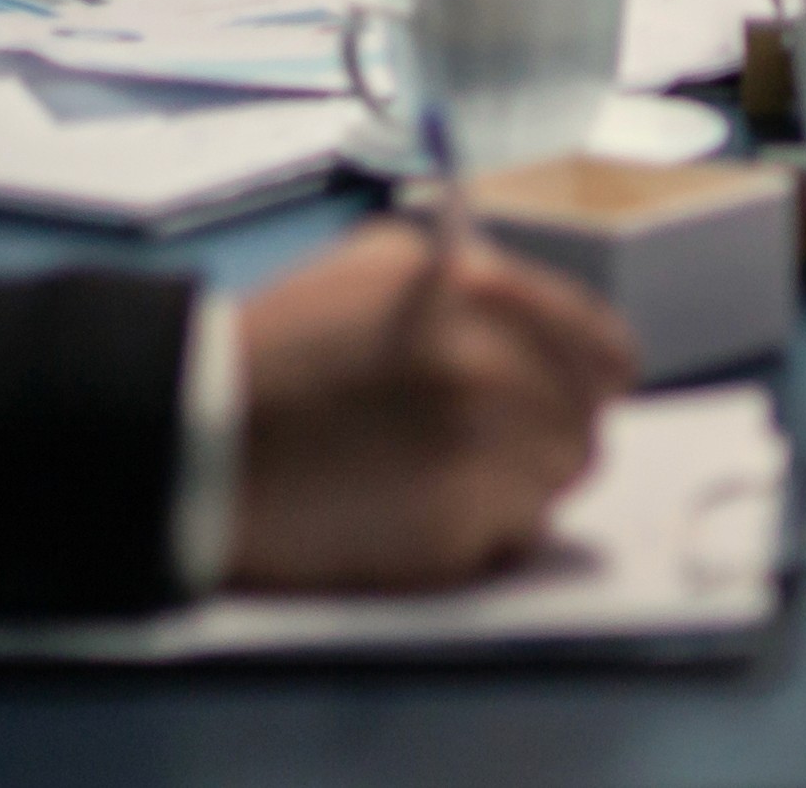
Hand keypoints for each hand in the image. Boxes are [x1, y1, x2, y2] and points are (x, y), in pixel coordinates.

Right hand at [226, 222, 637, 590]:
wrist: (198, 433)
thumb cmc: (280, 347)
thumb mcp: (379, 264)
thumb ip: (475, 279)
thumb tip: (542, 320)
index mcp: (486, 296)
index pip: (607, 353)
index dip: (590, 379)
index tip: (574, 395)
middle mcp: (496, 371)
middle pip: (584, 432)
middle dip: (542, 440)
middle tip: (480, 446)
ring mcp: (478, 454)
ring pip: (551, 491)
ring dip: (509, 489)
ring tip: (429, 476)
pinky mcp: (450, 531)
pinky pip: (505, 541)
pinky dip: (472, 536)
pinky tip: (405, 510)